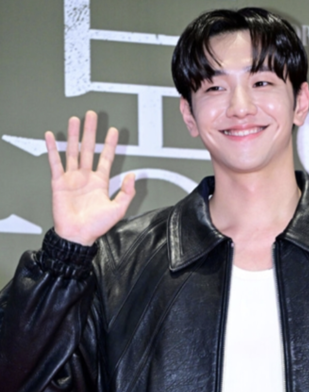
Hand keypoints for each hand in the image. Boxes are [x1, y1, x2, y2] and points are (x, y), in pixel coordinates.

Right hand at [45, 110, 134, 245]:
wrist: (77, 236)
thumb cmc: (96, 226)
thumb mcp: (118, 210)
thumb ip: (127, 193)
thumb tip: (133, 176)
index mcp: (100, 183)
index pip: (106, 158)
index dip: (110, 144)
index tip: (113, 131)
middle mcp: (85, 178)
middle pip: (89, 149)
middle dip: (91, 132)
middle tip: (92, 115)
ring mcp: (72, 178)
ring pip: (73, 151)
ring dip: (74, 136)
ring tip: (75, 120)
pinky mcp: (59, 182)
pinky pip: (55, 162)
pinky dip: (53, 149)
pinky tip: (52, 136)